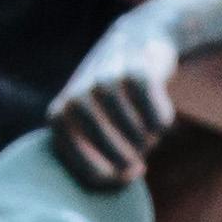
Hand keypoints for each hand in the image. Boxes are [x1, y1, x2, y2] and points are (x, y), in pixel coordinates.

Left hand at [47, 17, 181, 188]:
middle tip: (138, 160)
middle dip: (128, 159)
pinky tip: (159, 120)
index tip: (124, 176)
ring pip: (134, 132)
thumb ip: (91, 157)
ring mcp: (107, 82)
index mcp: (60, 116)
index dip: (108, 177)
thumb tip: (118, 180)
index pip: (83, 164)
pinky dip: (162, 122)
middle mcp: (78, 97)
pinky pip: (157, 117)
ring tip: (146, 134)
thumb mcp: (89, 124)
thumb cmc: (111, 99)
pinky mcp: (138, 71)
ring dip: (146, 139)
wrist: (134, 40)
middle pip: (111, 150)